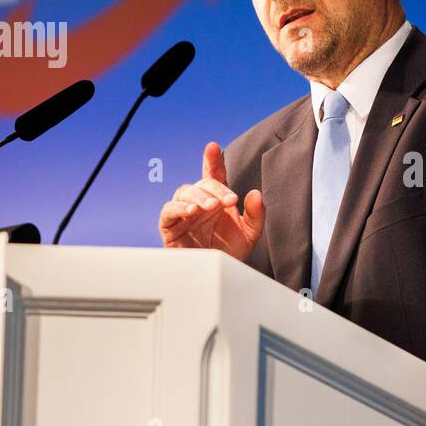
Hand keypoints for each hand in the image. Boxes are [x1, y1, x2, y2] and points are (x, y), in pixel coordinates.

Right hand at [159, 142, 264, 259]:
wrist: (218, 277)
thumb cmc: (231, 254)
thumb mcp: (250, 234)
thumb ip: (256, 214)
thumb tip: (256, 193)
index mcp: (218, 200)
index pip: (215, 175)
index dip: (213, 160)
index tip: (213, 147)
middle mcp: (200, 203)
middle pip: (202, 183)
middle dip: (215, 188)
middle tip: (228, 201)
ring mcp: (184, 214)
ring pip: (184, 191)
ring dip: (198, 196)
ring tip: (210, 206)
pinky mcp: (170, 227)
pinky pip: (168, 211)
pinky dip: (179, 207)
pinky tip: (191, 210)